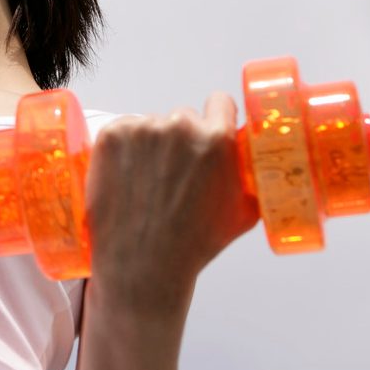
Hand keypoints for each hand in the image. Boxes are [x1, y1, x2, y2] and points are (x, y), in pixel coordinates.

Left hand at [83, 91, 259, 312]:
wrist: (143, 266)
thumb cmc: (195, 244)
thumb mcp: (243, 211)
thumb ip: (253, 176)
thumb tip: (258, 159)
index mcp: (217, 139)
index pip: (219, 102)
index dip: (215, 118)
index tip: (207, 132)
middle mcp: (180, 127)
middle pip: (183, 118)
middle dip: (181, 140)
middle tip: (172, 173)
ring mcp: (142, 129)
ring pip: (150, 124)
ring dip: (150, 144)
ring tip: (146, 182)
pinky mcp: (111, 136)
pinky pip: (123, 129)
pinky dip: (123, 147)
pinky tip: (126, 176)